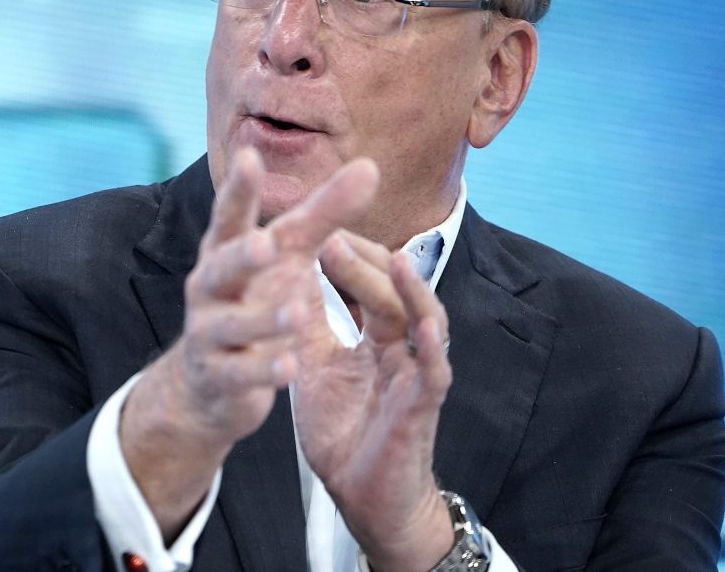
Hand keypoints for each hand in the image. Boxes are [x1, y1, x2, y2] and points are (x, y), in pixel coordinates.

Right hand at [119, 149, 379, 538]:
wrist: (206, 382)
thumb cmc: (253, 299)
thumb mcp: (288, 255)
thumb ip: (325, 213)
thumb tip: (371, 166)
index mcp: (226, 250)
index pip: (231, 215)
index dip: (239, 189)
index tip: (248, 156)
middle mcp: (209, 287)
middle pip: (221, 266)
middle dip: (242, 255)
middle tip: (267, 243)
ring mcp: (209, 332)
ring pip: (233, 324)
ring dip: (264, 319)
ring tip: (298, 313)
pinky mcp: (218, 376)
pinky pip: (238, 373)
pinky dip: (263, 371)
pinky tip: (290, 367)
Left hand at [292, 230, 454, 570]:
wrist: (361, 497)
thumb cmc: (346, 431)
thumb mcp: (317, 366)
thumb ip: (311, 324)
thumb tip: (290, 275)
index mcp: (378, 337)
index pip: (370, 283)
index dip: (349, 256)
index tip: (317, 228)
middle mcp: (402, 348)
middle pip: (394, 293)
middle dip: (367, 263)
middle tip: (333, 234)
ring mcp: (416, 375)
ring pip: (425, 322)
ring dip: (410, 291)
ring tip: (394, 260)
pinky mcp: (423, 409)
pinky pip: (435, 374)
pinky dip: (431, 350)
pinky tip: (422, 328)